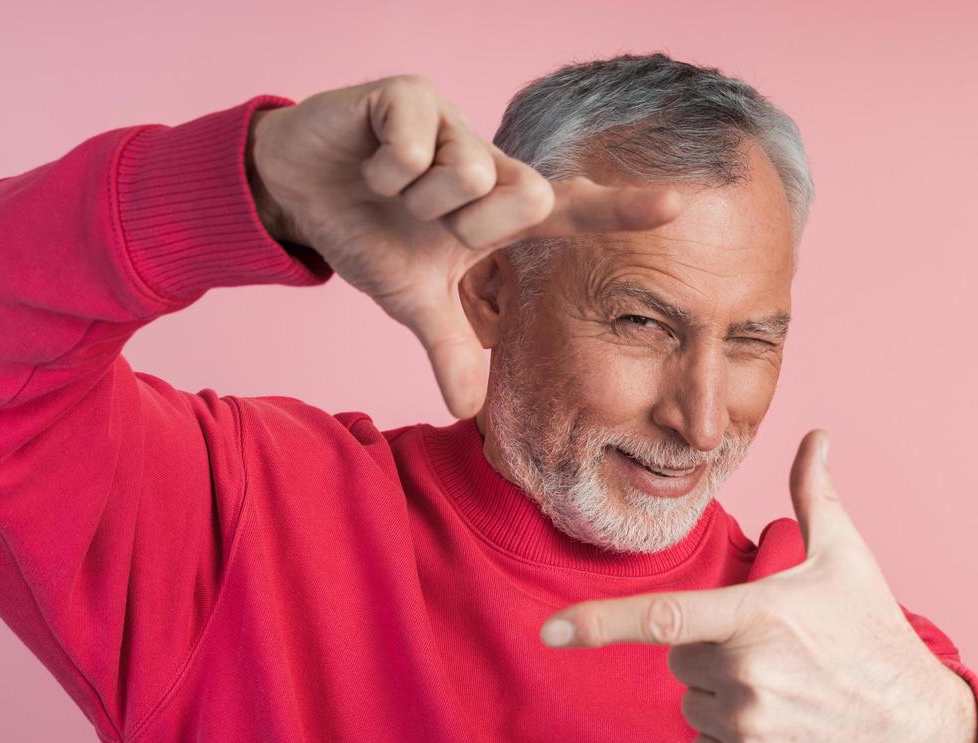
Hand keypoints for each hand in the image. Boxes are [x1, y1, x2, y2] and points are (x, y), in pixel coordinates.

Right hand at [246, 75, 683, 418]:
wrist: (299, 190)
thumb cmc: (369, 234)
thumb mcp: (414, 300)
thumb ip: (449, 346)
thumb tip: (468, 411)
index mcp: (500, 208)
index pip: (573, 211)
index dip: (623, 211)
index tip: (678, 207)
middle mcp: (489, 160)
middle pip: (525, 195)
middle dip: (467, 227)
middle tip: (427, 224)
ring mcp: (454, 123)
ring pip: (469, 173)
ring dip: (419, 203)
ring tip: (389, 192)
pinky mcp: (409, 95)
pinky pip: (418, 148)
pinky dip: (387, 172)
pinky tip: (369, 165)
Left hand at [538, 430, 977, 742]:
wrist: (918, 731)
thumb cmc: (875, 636)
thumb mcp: (848, 560)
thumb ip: (816, 496)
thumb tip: (817, 436)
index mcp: (758, 616)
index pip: (663, 618)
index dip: (597, 624)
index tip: (549, 632)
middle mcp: (748, 673)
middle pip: (681, 658)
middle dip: (711, 650)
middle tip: (775, 653)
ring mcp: (748, 728)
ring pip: (693, 703)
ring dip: (725, 697)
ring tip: (787, 692)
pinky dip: (732, 741)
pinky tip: (783, 728)